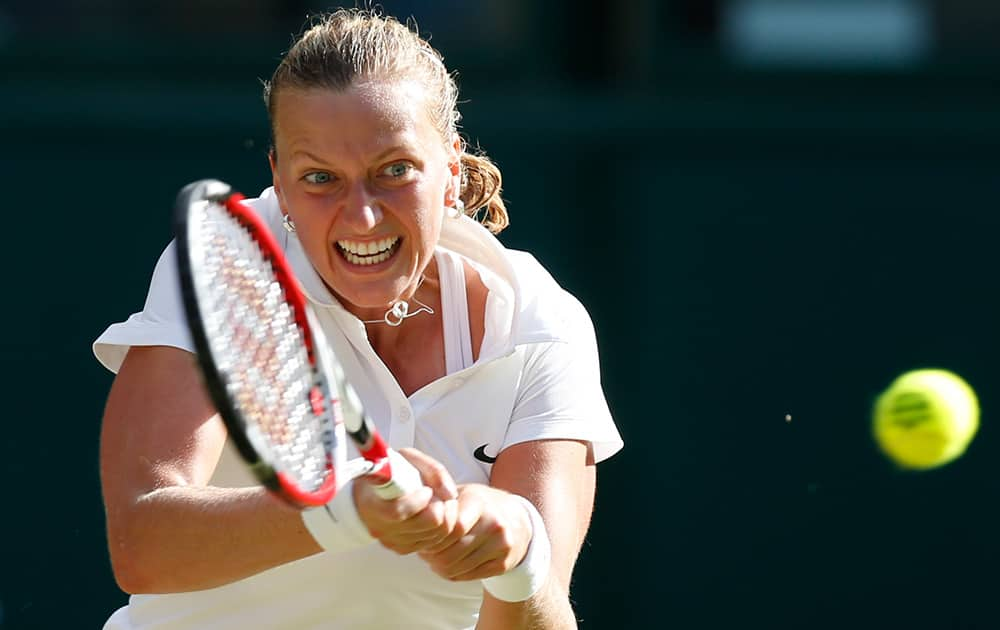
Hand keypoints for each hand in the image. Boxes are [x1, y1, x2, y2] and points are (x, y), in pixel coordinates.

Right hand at [354, 448, 458, 554]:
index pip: (398, 511)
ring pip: (434, 535)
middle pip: (425, 525)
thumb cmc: (388, 471)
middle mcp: (379, 527)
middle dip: (441, 506)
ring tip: (438, 501)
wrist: (371, 490)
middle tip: (439, 494)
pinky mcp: (401, 548)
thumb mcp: (407, 458)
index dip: (419, 501)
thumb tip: (450, 493)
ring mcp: (390, 541)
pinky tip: (433, 513)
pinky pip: (432, 543)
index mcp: (372, 503)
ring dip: (445, 517)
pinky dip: (439, 528)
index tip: (426, 489)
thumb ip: (433, 470)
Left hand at [417, 484, 532, 581]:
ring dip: (437, 566)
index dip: (432, 535)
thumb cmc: (480, 505)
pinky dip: (452, 573)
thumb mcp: (463, 493)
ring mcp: (501, 546)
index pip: (451, 526)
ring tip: (433, 558)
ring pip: (456, 567)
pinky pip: (467, 576)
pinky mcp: (503, 564)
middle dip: (430, 555)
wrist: (518, 521)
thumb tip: (413, 513)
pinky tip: (449, 563)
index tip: (423, 535)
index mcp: (479, 501)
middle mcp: (494, 523)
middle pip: (450, 551)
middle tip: (423, 551)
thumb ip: (439, 499)